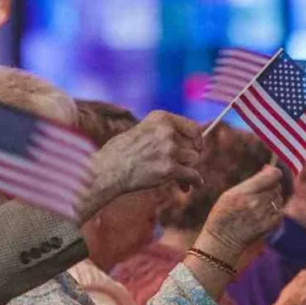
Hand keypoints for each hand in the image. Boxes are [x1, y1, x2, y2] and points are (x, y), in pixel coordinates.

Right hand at [83, 112, 202, 218]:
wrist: (108, 169)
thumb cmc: (120, 152)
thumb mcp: (142, 131)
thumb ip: (163, 134)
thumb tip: (188, 145)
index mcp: (161, 118)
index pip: (193, 127)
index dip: (197, 140)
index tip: (196, 148)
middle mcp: (167, 131)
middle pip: (193, 146)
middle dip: (189, 158)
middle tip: (184, 168)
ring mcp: (168, 149)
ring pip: (193, 160)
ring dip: (188, 170)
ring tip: (180, 179)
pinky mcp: (168, 168)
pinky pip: (192, 175)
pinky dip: (194, 181)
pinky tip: (191, 186)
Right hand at [194, 165, 284, 267]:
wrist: (222, 241)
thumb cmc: (222, 216)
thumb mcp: (229, 194)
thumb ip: (251, 182)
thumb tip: (268, 168)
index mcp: (244, 193)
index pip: (273, 175)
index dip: (273, 172)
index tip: (268, 173)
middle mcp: (256, 203)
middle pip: (276, 186)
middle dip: (271, 185)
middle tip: (260, 191)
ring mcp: (264, 216)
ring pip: (279, 198)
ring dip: (272, 198)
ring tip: (259, 203)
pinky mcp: (269, 226)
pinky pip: (279, 211)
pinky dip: (274, 210)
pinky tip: (262, 213)